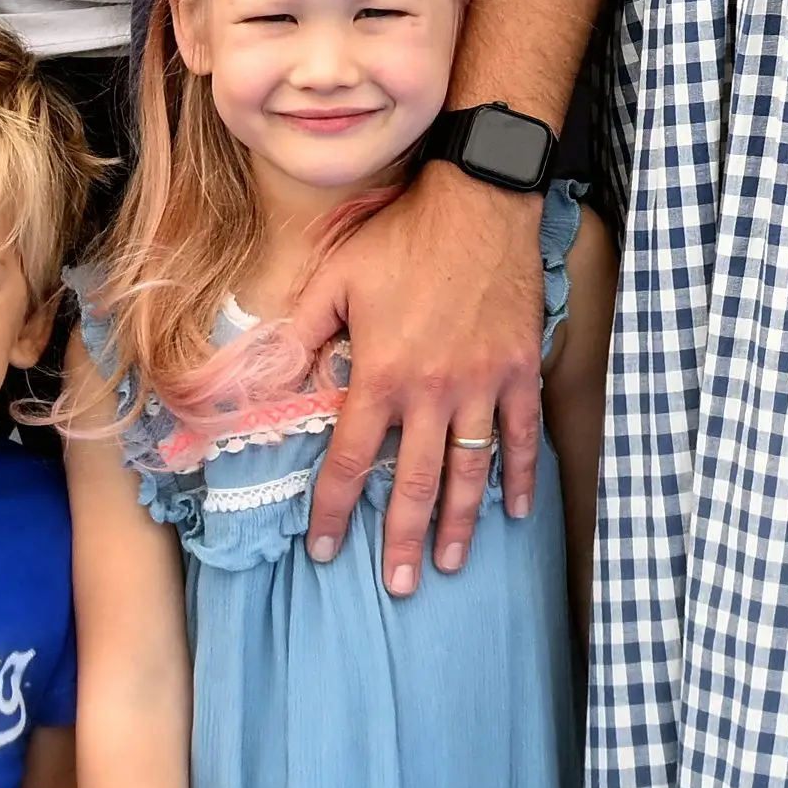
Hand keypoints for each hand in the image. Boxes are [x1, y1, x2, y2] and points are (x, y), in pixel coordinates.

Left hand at [285, 182, 543, 590]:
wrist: (480, 202)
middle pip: (414, 484)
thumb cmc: (403, 236)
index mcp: (381, 374)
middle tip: (399, 585)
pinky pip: (520, 436)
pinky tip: (512, 511)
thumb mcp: (334, 276)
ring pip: (469, 472)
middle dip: (403, 541)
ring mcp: (483, 385)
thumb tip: (267, 378)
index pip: (350, 462)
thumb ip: (301, 332)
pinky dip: (517, 476)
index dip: (335, 511)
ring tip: (449, 564)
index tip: (325, 549)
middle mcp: (433, 392)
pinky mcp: (519, 371)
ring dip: (458, 524)